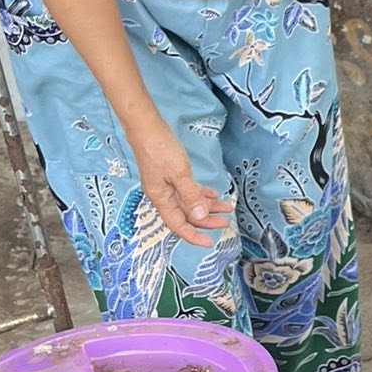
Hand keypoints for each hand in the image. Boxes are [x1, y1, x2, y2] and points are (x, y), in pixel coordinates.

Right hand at [127, 120, 234, 246]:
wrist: (146, 128)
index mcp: (161, 199)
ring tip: (226, 207)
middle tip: (225, 221)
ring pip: (189, 202)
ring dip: (207, 205)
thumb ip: (191, 196)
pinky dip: (200, 194)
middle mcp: (162, 196)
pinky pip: (187, 190)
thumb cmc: (159, 149)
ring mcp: (166, 186)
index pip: (178, 225)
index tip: (209, 242)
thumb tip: (200, 217)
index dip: (193, 236)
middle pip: (186, 215)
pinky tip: (212, 194)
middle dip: (206, 220)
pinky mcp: (169, 176)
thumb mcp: (179, 173)